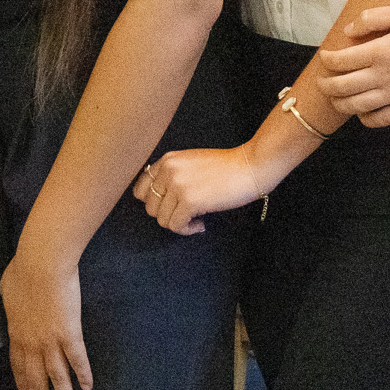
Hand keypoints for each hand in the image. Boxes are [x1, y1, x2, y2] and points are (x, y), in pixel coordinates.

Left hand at [0, 248, 90, 389]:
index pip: (18, 364)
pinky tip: (87, 386)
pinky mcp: (70, 335)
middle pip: (36, 377)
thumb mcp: (7, 289)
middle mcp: (32, 343)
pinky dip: (83, 375)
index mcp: (16, 332)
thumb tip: (14, 306)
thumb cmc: (22, 271)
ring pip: (57, 376)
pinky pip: (78, 360)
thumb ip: (12, 305)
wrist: (41, 266)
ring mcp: (51, 341)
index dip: (23, 381)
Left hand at [133, 145, 264, 233]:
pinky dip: (188, 230)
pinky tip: (202, 224)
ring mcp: (178, 185)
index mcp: (167, 160)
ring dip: (179, 224)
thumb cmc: (225, 167)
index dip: (154, 203)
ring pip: (162, 219)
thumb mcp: (190, 162)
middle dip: (168, 215)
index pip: (139, 189)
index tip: (171, 207)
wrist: (250, 166)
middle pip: (150, 207)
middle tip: (187, 214)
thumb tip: (155, 197)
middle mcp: (168, 170)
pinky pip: (176, 226)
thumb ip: (172, 173)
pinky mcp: (190, 200)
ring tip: (196, 219)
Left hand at [318, 5, 389, 126]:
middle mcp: (383, 76)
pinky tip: (362, 112)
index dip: (327, 60)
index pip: (341, 61)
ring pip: (356, 106)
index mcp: (380, 52)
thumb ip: (373, 18)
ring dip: (340, 103)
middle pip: (343, 87)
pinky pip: (380, 120)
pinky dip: (365, 118)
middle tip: (322, 82)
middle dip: (326, 85)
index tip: (325, 58)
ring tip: (335, 98)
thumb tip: (348, 31)